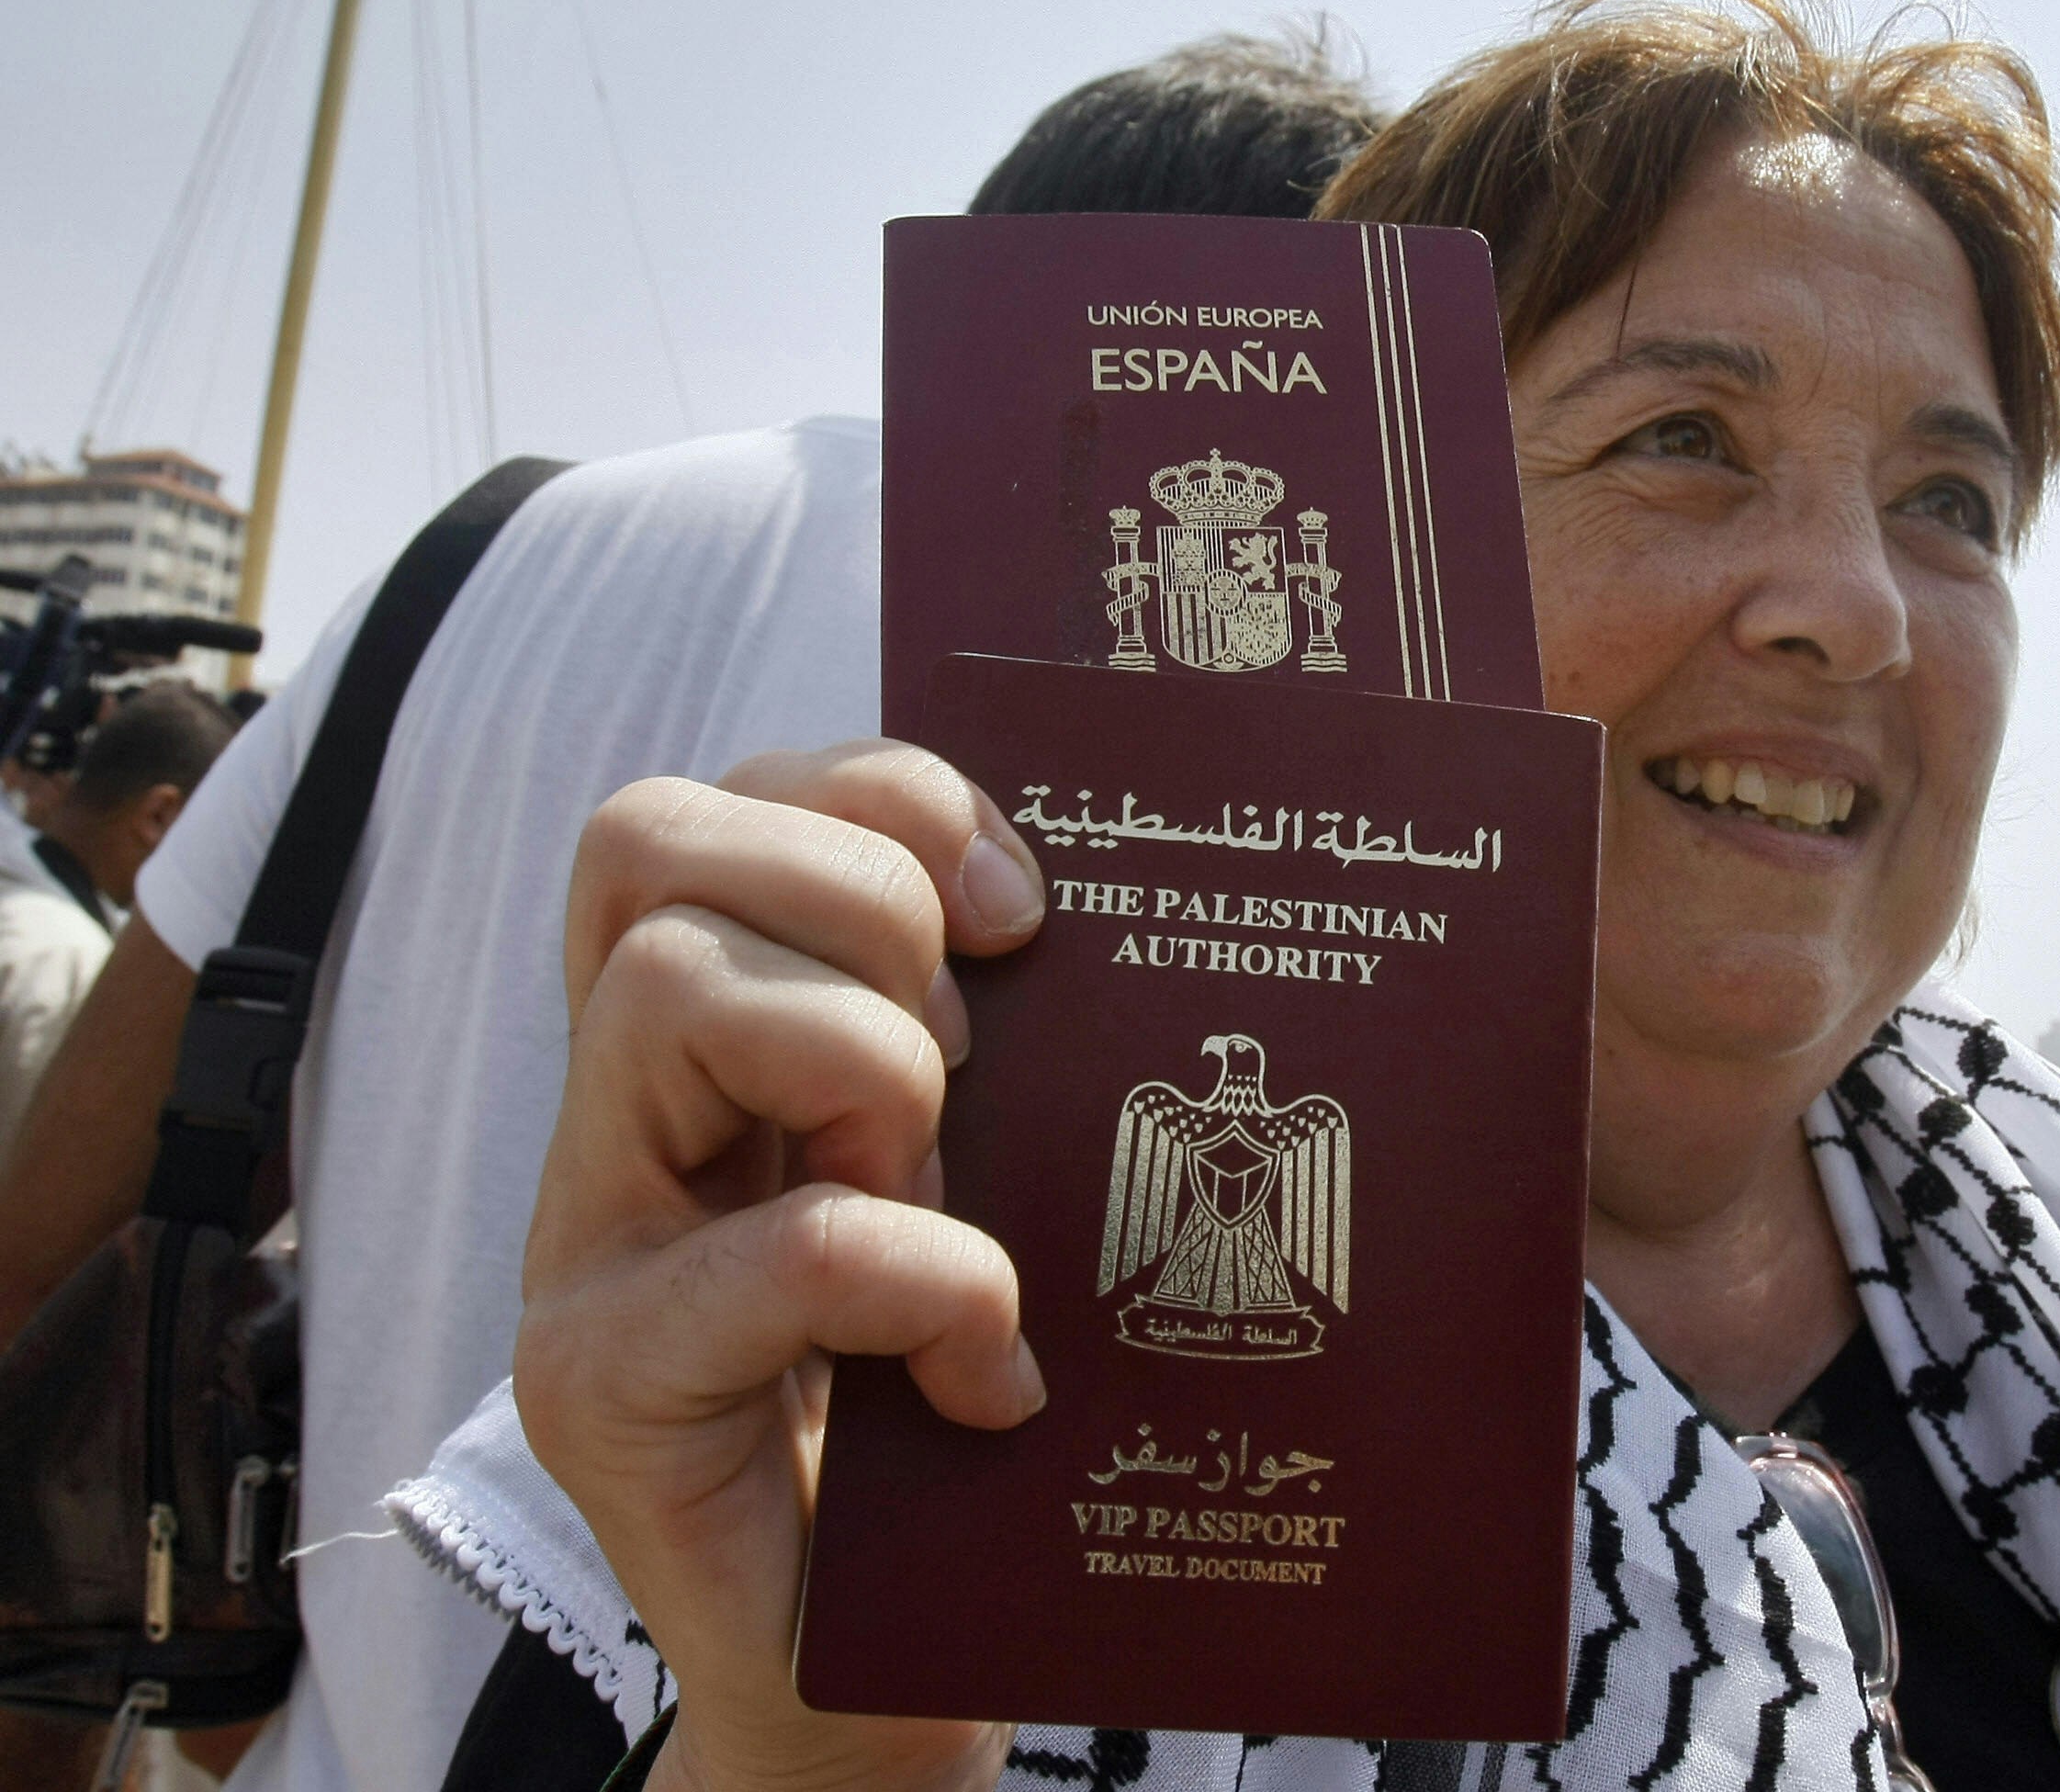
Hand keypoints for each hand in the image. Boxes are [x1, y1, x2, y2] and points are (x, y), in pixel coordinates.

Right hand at [516, 741, 1047, 1791]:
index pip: (716, 800)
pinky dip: (927, 1281)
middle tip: (973, 1068)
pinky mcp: (603, 1385)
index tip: (1021, 906)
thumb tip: (1080, 913)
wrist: (872, 1663)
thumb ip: (987, 1040)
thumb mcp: (980, 1169)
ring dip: (873, 1070)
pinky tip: (989, 1374)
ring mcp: (581, 1242)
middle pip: (653, 842)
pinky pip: (781, 1247)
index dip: (878, 794)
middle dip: (864, 911)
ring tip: (950, 1198)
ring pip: (677, 990)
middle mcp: (611, 1112)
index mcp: (703, 1036)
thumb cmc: (948, 1395)